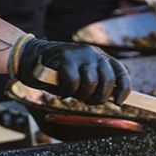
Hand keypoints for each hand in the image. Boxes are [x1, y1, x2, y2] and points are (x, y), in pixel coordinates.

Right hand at [11, 37, 130, 104]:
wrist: (32, 58)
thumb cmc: (59, 72)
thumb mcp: (81, 75)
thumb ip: (95, 82)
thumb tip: (111, 98)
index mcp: (100, 56)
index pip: (120, 72)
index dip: (123, 89)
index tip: (118, 102)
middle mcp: (93, 53)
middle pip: (107, 81)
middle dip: (99, 97)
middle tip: (87, 101)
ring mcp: (79, 54)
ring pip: (91, 83)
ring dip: (82, 95)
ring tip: (73, 94)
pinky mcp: (65, 58)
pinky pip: (73, 82)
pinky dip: (68, 91)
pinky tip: (62, 92)